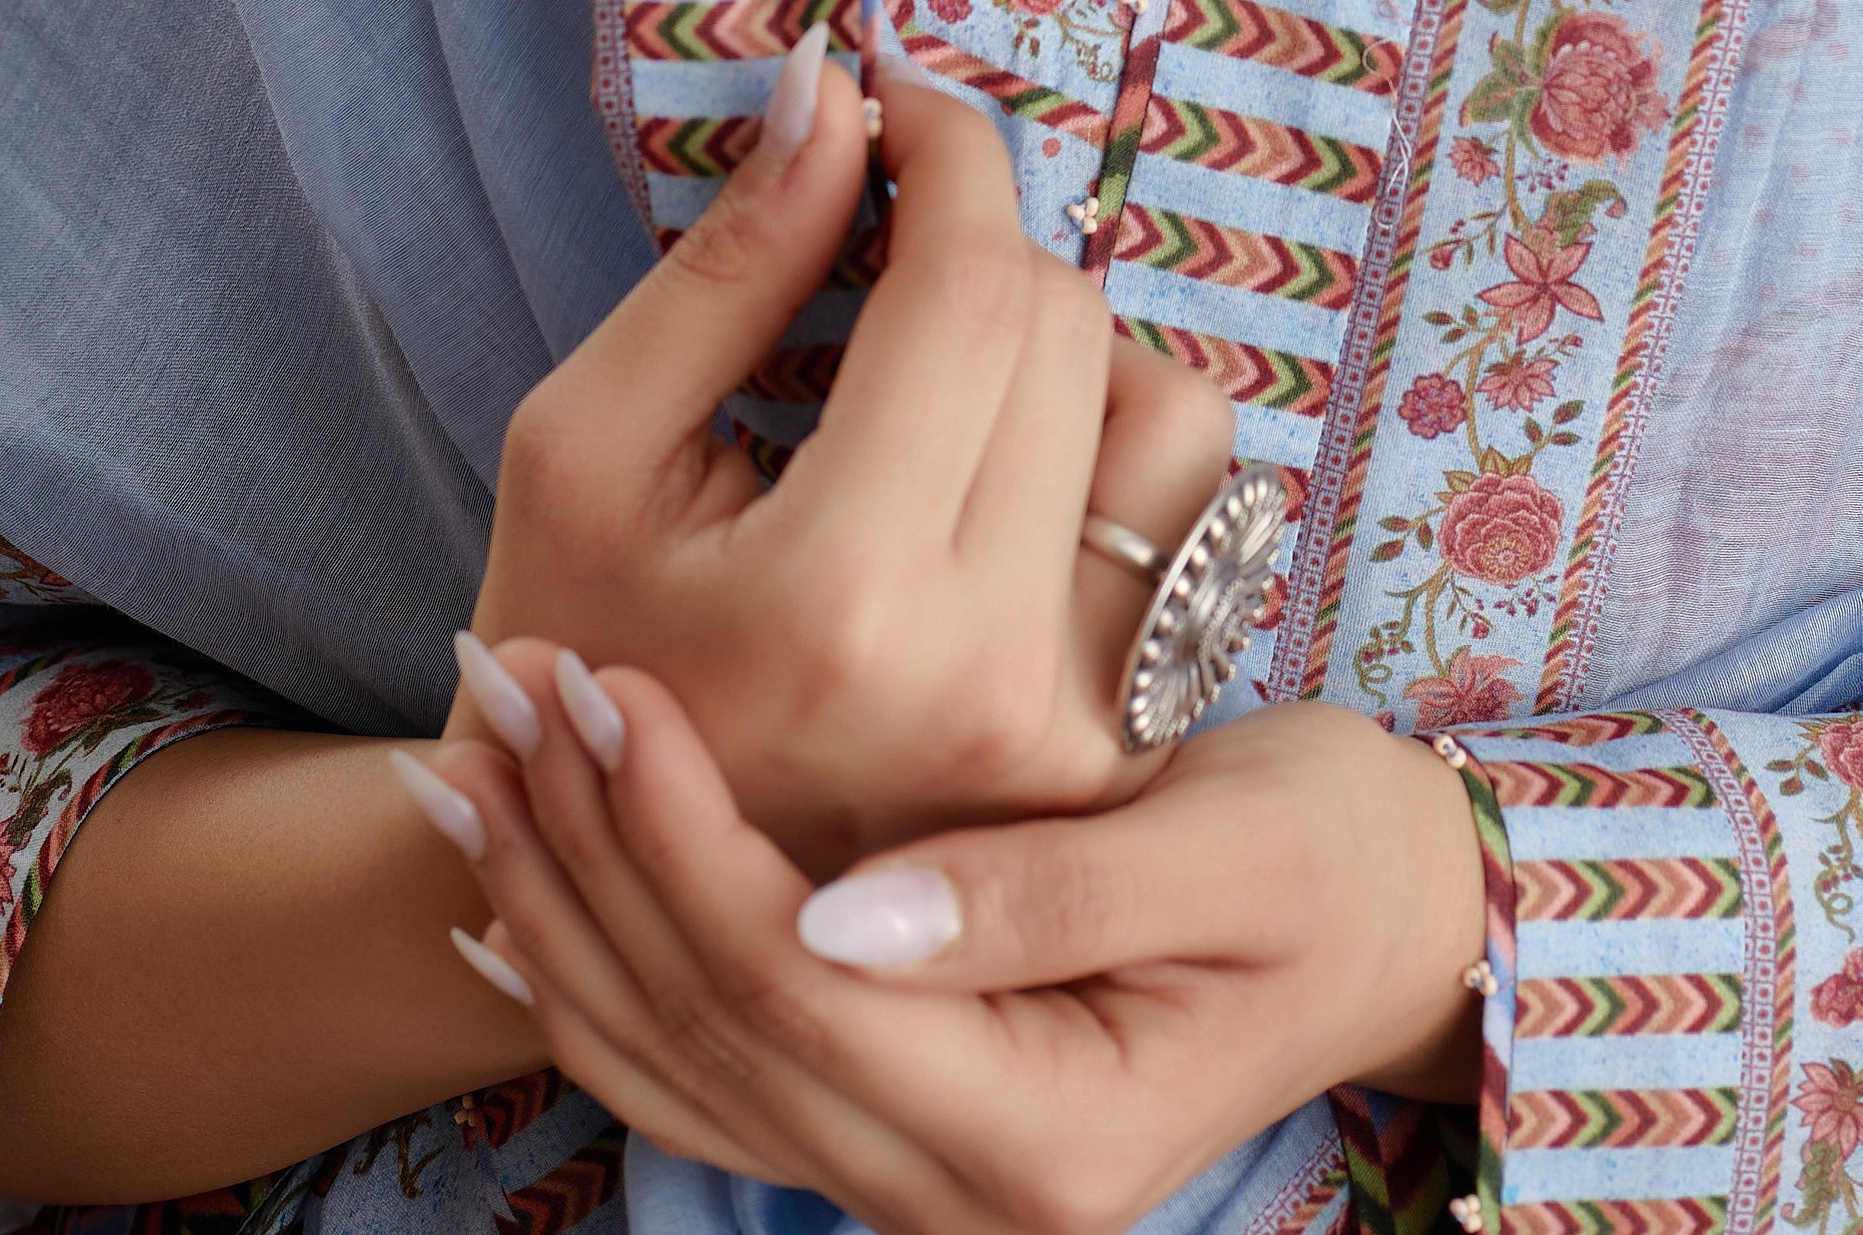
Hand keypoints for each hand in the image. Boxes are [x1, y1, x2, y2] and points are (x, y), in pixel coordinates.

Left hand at [438, 650, 1486, 1228]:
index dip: (684, 831)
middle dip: (583, 850)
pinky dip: (593, 980)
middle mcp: (947, 1196)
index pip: (791, 985)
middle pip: (702, 1027)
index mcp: (1035, 1134)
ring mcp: (907, 1180)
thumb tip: (842, 913)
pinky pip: (697, 1073)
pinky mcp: (887, 1127)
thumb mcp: (1233, 851)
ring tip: (465, 758)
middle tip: (500, 679)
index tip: (608, 679)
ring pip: (671, 1058)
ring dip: (557, 902)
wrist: (1398, 927)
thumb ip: (1047, 895)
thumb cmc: (1340, 858)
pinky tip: (514, 898)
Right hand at [452, 45, 1230, 868]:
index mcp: (842, 601)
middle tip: (884, 247)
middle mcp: (992, 676)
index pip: (974, 287)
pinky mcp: (1128, 752)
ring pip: (1170, 412)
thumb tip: (838, 90)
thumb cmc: (574, 651)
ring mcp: (1078, 731)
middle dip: (979, 246)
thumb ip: (727, 263)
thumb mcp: (586, 446)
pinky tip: (1002, 477)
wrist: (622, 892)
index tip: (896, 102)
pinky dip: (1111, 453)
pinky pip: (1190, 523)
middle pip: (1067, 327)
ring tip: (945, 379)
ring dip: (1068, 347)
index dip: (947, 153)